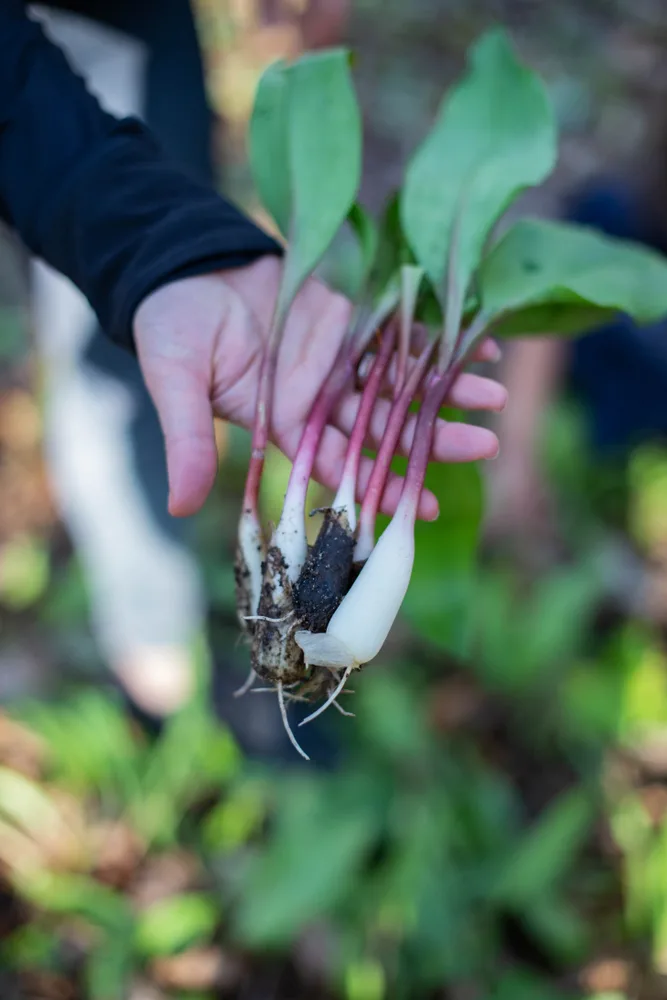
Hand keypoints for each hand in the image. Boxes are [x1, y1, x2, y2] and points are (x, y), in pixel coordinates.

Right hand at [134, 256, 505, 519]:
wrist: (184, 265)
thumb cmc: (172, 327)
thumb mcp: (175, 382)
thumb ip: (187, 439)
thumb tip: (177, 506)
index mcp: (282, 423)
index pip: (337, 464)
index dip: (378, 485)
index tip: (424, 506)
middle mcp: (318, 398)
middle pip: (382, 426)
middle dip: (431, 438)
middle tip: (485, 445)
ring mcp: (339, 358)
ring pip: (399, 382)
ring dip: (445, 390)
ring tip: (495, 396)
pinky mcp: (350, 317)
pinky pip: (399, 332)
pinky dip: (435, 337)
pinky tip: (480, 344)